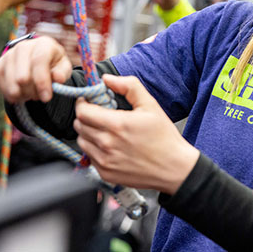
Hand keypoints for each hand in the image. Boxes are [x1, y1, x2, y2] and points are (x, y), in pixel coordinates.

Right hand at [0, 36, 71, 102]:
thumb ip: (63, 72)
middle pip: (22, 77)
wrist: (37, 60)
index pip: (39, 60)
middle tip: (41, 95)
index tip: (47, 98)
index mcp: (43, 44)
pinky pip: (3, 88)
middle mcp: (23, 46)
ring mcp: (8, 55)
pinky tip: (23, 92)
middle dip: (33, 92)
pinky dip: (14, 96)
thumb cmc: (53, 64)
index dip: (42, 81)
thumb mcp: (63, 67)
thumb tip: (58, 78)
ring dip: (24, 95)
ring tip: (33, 93)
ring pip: (12, 85)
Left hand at [73, 75, 198, 193]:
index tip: (89, 101)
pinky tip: (111, 145)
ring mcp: (105, 161)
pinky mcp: (105, 173)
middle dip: (86, 116)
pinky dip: (94, 149)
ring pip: (81, 141)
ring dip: (88, 133)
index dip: (83, 103)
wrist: (173, 168)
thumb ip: (129, 86)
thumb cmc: (164, 137)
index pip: (83, 112)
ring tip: (105, 130)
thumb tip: (107, 79)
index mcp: (118, 125)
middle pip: (79, 125)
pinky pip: (89, 156)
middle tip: (99, 114)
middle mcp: (107, 144)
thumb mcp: (150, 105)